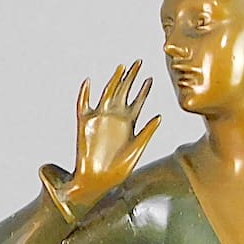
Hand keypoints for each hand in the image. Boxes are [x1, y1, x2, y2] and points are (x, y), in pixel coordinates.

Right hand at [66, 60, 160, 209]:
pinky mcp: (85, 124)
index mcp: (129, 124)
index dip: (144, 90)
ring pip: (106, 94)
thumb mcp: (138, 150)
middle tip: (138, 62)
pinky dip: (85, 94)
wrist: (98, 180)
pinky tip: (89, 82)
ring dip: (113, 81)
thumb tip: (160, 116)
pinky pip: (83, 105)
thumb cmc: (118, 169)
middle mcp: (115, 118)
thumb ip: (147, 133)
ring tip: (121, 68)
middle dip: (131, 78)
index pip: (138, 102)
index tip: (151, 78)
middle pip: (124, 92)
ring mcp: (100, 119)